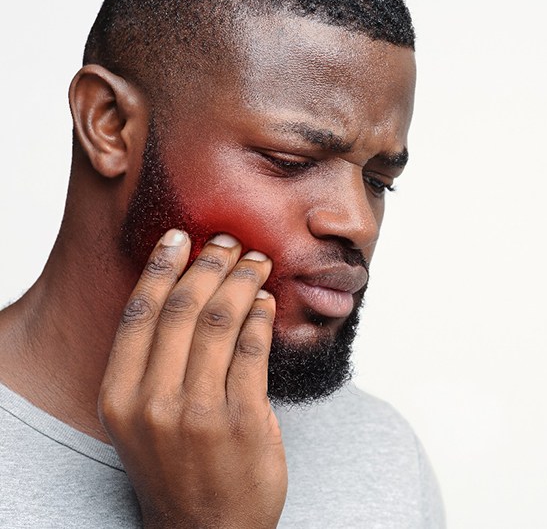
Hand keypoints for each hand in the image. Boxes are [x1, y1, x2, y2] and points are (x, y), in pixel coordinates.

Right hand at [98, 230, 286, 528]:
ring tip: (257, 262)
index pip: (140, 314)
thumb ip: (153, 365)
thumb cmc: (177, 468)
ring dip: (242, 282)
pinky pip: (253, 349)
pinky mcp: (243, 419)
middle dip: (209, 264)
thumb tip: (185, 292)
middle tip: (229, 241)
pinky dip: (262, 316)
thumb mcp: (142, 421)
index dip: (161, 268)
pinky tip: (267, 301)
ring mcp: (199, 412)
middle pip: (183, 309)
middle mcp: (153, 402)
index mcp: (120, 398)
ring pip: (220, 321)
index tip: (179, 237)